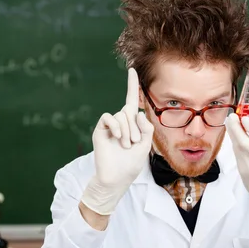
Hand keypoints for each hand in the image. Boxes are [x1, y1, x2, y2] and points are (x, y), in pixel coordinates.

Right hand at [81, 68, 153, 214]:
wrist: (116, 177)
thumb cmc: (131, 164)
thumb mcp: (146, 145)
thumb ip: (147, 128)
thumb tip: (138, 113)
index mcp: (133, 124)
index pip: (132, 101)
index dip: (132, 86)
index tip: (132, 70)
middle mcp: (121, 122)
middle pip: (130, 111)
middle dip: (135, 128)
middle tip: (133, 144)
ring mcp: (110, 126)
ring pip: (121, 115)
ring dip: (127, 131)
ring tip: (126, 145)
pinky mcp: (101, 130)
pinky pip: (109, 117)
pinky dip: (116, 126)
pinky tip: (118, 138)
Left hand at [225, 112, 248, 228]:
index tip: (244, 118)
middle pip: (244, 142)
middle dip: (235, 128)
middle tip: (231, 116)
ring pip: (237, 148)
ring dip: (232, 134)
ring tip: (230, 121)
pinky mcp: (242, 171)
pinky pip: (236, 154)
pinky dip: (233, 143)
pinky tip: (232, 134)